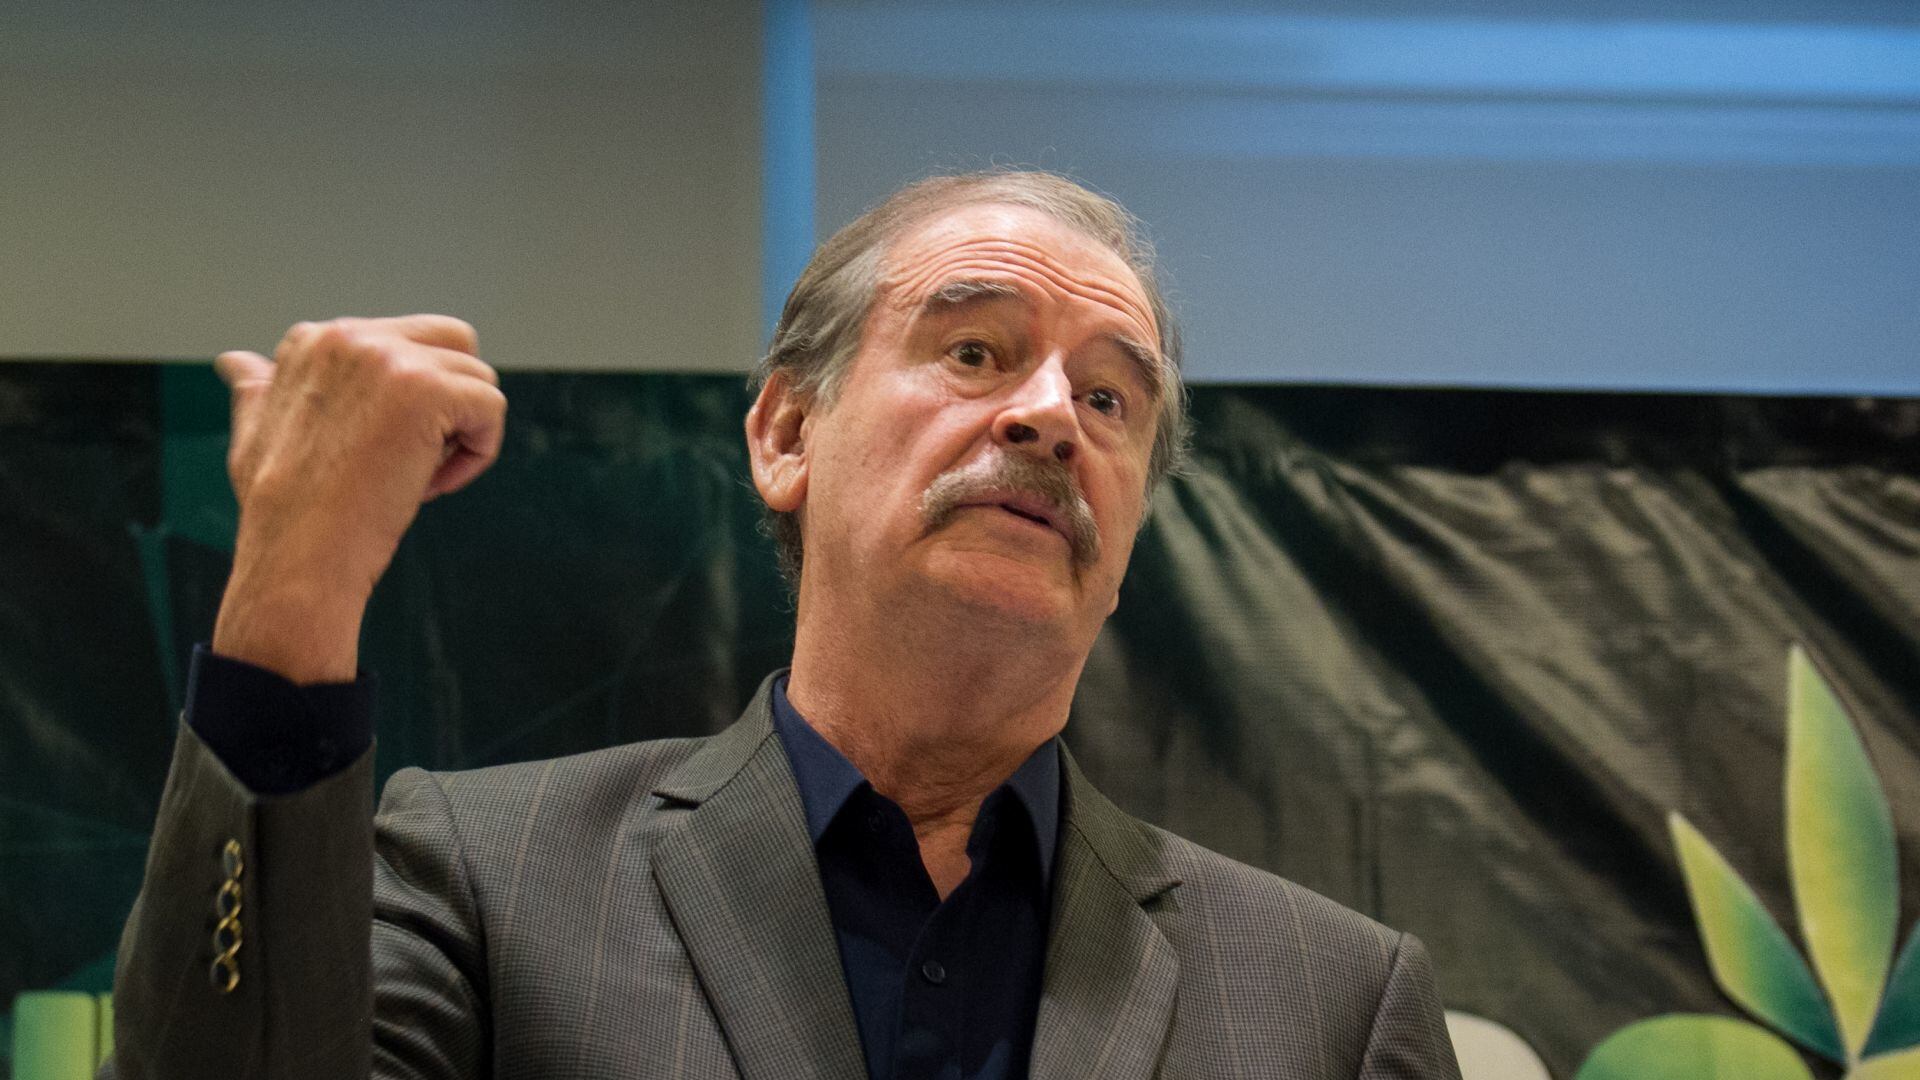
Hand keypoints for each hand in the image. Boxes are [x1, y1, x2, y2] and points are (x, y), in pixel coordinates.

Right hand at [210, 315, 506, 682]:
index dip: (411, 404)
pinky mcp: (427, 390)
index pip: (407, 343)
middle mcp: (351, 336)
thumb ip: (257, 390)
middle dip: (453, 401)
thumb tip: (236, 361)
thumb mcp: (255, 434)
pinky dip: (479, 454)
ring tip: (414, 479)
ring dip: (462, 436)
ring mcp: (389, 359)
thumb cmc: (281, 510)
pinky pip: (492, 407)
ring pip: (478, 380)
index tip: (374, 451)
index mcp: (316, 339)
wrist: (297, 556)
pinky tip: (432, 486)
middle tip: (412, 459)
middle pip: (454, 344)